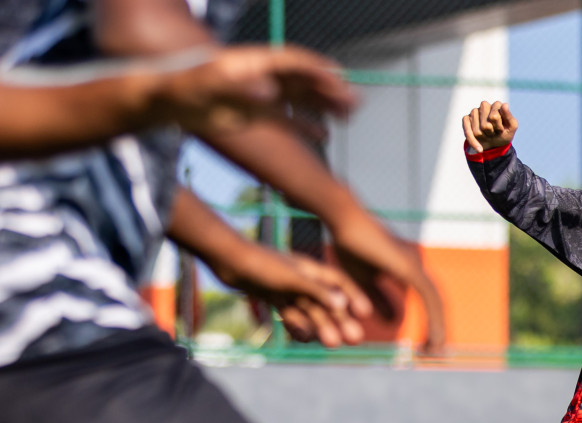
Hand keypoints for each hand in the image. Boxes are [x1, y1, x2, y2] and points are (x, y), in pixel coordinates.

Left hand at [154, 46, 353, 134]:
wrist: (162, 98)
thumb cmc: (180, 87)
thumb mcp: (207, 85)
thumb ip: (239, 88)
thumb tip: (271, 93)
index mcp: (252, 63)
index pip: (292, 62)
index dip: (316, 69)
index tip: (338, 79)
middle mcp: (261, 77)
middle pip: (302, 79)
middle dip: (329, 88)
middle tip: (354, 100)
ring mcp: (259, 95)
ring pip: (300, 98)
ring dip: (324, 105)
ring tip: (350, 115)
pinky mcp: (254, 115)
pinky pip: (287, 120)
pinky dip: (306, 126)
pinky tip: (324, 136)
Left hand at [223, 248, 371, 347]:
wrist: (225, 259)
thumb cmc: (260, 264)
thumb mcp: (291, 279)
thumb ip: (317, 292)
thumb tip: (343, 305)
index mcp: (310, 269)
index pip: (339, 283)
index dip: (354, 297)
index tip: (366, 314)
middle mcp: (302, 278)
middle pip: (327, 302)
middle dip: (341, 320)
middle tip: (354, 340)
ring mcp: (287, 288)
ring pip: (309, 311)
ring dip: (321, 327)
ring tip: (331, 344)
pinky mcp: (272, 295)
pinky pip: (290, 314)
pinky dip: (296, 326)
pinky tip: (302, 338)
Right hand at [328, 213, 447, 354]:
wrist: (344, 221)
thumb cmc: (350, 246)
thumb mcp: (364, 282)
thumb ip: (380, 300)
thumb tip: (395, 323)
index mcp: (408, 270)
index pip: (427, 300)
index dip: (431, 321)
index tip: (429, 344)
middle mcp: (417, 266)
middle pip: (436, 302)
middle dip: (440, 328)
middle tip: (438, 353)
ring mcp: (416, 265)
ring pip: (436, 302)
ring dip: (440, 328)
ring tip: (437, 351)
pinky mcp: (409, 267)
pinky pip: (428, 297)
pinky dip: (433, 318)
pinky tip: (434, 336)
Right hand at [462, 100, 516, 152]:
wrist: (495, 143)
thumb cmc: (504, 133)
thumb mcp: (512, 127)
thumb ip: (509, 117)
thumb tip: (504, 105)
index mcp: (497, 105)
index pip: (494, 117)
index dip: (498, 128)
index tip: (502, 130)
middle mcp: (484, 105)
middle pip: (485, 125)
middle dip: (491, 133)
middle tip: (494, 132)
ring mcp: (474, 111)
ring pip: (477, 131)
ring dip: (484, 137)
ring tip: (488, 134)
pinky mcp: (466, 119)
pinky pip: (467, 132)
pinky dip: (473, 142)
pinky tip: (479, 148)